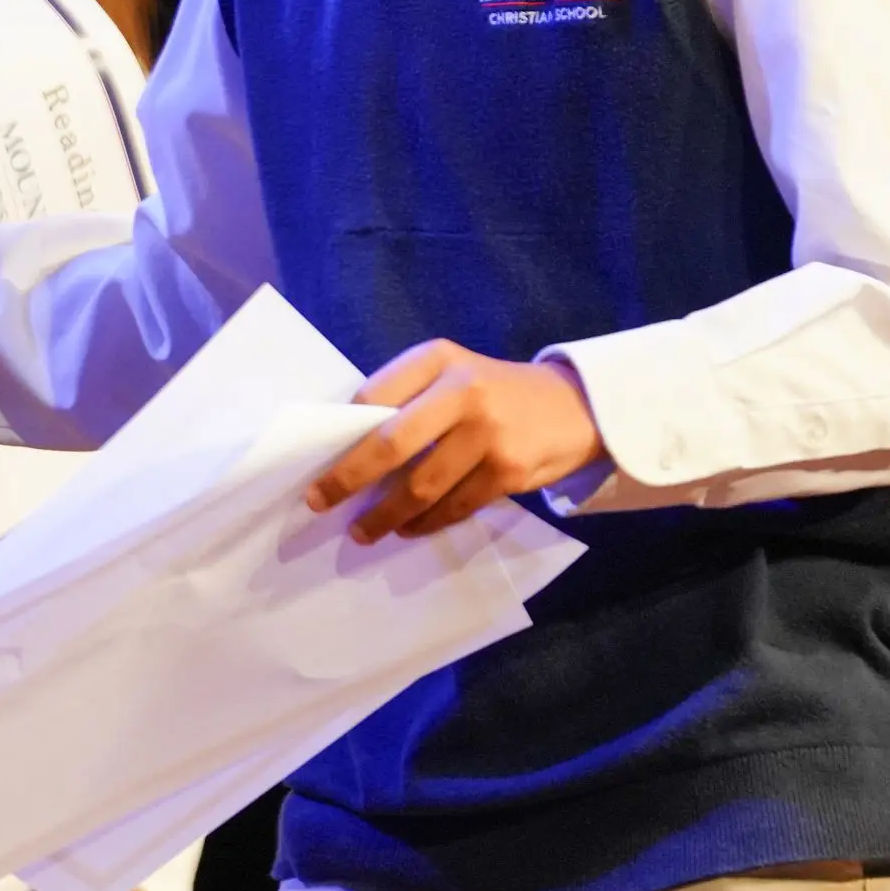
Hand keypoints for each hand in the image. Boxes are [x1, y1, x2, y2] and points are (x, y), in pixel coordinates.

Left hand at [307, 342, 604, 538]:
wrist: (574, 406)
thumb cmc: (493, 392)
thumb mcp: (451, 374)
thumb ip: (408, 398)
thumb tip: (347, 447)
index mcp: (436, 359)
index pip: (373, 397)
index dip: (342, 435)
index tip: (315, 463)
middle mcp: (462, 390)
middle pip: (391, 444)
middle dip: (349, 479)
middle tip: (320, 502)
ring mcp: (488, 432)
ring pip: (422, 486)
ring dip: (386, 515)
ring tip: (363, 531)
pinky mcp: (509, 470)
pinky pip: (455, 506)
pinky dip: (426, 523)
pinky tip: (408, 529)